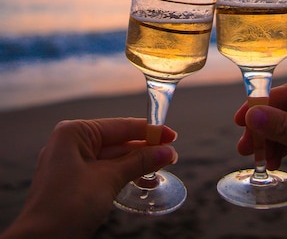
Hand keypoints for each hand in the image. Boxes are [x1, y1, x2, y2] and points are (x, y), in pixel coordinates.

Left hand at [1, 118, 177, 238]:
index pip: (119, 126)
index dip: (148, 131)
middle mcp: (70, 143)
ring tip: (161, 169)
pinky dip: (122, 176)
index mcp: (73, 133)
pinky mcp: (72, 184)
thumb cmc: (67, 207)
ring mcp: (70, 164)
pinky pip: (103, 173)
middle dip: (144, 150)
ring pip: (111, 159)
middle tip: (170, 155)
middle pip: (116, 142)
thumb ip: (138, 162)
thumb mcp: (108, 179)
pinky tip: (142, 181)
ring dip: (136, 165)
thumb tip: (166, 152)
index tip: (172, 134)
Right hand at [235, 76, 286, 234]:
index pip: (286, 94)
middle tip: (244, 148)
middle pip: (284, 110)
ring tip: (255, 158)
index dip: (260, 107)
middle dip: (264, 128)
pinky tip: (273, 161)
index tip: (239, 123)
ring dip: (271, 141)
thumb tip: (252, 115)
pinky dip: (283, 149)